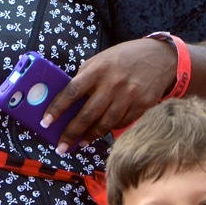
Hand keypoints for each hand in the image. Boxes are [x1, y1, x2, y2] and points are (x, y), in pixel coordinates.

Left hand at [41, 36, 177, 153]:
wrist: (160, 57)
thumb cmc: (123, 58)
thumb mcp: (100, 60)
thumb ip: (85, 78)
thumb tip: (68, 100)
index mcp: (97, 70)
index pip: (72, 92)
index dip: (57, 108)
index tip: (45, 122)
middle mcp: (112, 84)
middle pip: (87, 114)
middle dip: (71, 132)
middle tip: (61, 146)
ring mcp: (129, 96)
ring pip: (105, 123)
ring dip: (89, 136)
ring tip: (78, 143)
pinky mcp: (143, 106)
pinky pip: (121, 123)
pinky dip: (109, 129)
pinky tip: (100, 132)